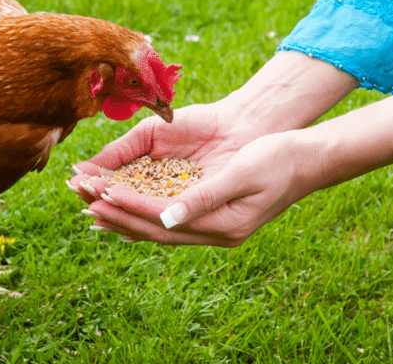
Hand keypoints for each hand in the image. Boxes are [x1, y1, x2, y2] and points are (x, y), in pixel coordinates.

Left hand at [69, 100, 310, 245]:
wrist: (308, 160)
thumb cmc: (278, 159)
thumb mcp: (243, 173)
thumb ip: (204, 197)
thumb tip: (168, 218)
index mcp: (223, 225)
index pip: (164, 219)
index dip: (130, 207)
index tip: (101, 194)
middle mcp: (216, 232)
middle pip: (156, 231)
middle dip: (119, 216)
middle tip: (84, 203)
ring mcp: (215, 227)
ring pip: (160, 229)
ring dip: (126, 218)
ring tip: (92, 210)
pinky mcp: (213, 215)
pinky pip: (170, 219)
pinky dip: (144, 213)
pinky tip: (126, 206)